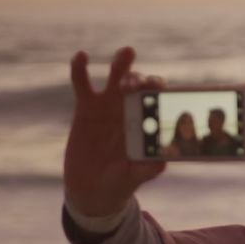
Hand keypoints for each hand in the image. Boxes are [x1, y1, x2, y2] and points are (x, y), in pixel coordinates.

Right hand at [63, 47, 165, 216]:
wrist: (92, 189)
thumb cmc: (120, 183)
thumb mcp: (134, 177)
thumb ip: (148, 168)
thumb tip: (163, 161)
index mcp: (148, 122)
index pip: (159, 97)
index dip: (160, 88)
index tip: (157, 88)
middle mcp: (131, 108)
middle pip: (140, 83)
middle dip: (141, 78)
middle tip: (133, 85)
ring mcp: (108, 105)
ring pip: (116, 75)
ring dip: (122, 64)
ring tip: (126, 54)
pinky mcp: (86, 107)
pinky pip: (83, 83)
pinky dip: (81, 68)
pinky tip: (82, 56)